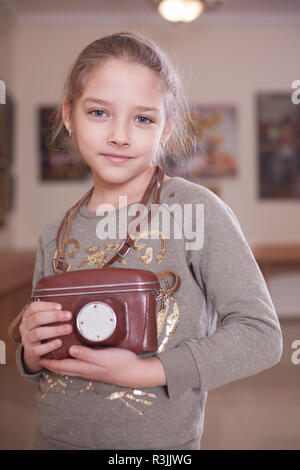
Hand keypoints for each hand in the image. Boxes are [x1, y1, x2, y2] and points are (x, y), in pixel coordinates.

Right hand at [19, 301, 72, 373]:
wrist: (32, 352)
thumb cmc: (41, 332)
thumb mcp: (42, 321)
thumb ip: (51, 314)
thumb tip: (68, 309)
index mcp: (28, 317)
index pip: (33, 307)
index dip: (46, 306)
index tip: (60, 307)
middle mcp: (25, 327)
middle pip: (37, 318)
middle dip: (54, 316)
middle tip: (68, 316)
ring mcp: (27, 340)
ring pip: (38, 333)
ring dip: (55, 330)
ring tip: (68, 329)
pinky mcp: (30, 352)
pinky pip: (38, 349)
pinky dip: (50, 345)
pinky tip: (59, 342)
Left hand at [39, 345, 166, 388]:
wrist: (136, 372)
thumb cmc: (122, 363)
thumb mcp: (104, 357)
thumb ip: (87, 354)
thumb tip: (70, 350)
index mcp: (85, 368)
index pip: (62, 366)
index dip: (50, 362)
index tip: (39, 356)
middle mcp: (86, 370)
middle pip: (64, 368)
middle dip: (52, 363)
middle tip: (42, 354)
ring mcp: (92, 370)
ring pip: (71, 366)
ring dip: (61, 362)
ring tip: (53, 354)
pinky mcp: (98, 367)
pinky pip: (79, 364)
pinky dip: (71, 360)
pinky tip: (74, 353)